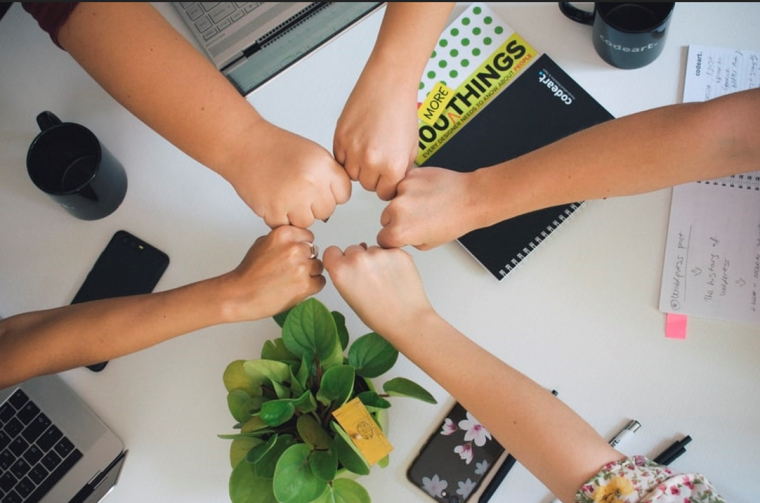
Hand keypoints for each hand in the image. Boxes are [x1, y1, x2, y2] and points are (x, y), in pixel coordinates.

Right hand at [219, 226, 325, 321]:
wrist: (241, 295)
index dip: (302, 247)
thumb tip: (298, 240)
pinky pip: (320, 282)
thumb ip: (283, 239)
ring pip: (319, 267)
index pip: (308, 236)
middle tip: (290, 270)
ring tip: (292, 280)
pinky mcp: (305, 285)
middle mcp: (294, 248)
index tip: (294, 255)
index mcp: (284, 234)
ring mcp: (301, 267)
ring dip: (310, 274)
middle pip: (314, 252)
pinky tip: (296, 288)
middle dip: (306, 260)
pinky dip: (312, 286)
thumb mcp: (262, 243)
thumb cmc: (249, 272)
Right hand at [227, 122, 351, 227]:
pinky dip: (279, 217)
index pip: (343, 195)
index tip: (321, 189)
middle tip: (299, 191)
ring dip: (297, 214)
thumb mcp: (314, 154)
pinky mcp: (274, 211)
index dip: (332, 193)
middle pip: (327, 211)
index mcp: (324, 166)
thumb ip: (329, 176)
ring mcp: (292, 198)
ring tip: (285, 195)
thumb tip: (337, 199)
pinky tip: (274, 199)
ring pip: (307, 222)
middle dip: (315, 205)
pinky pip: (286, 226)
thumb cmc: (277, 148)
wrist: (245, 145)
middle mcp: (310, 182)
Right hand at [323, 244, 432, 337]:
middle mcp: (357, 259)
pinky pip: (389, 250)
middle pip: (352, 249)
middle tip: (369, 278)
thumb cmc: (379, 315)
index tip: (344, 265)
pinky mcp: (397, 252)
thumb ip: (344, 275)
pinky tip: (396, 276)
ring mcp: (379, 253)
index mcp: (341, 271)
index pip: (331, 251)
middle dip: (358, 260)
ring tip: (385, 280)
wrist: (407, 319)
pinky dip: (392, 259)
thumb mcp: (349, 297)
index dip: (338, 259)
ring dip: (376, 259)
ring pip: (372, 249)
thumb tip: (348, 261)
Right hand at [333, 61, 417, 200]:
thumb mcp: (411, 147)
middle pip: (367, 185)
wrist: (388, 84)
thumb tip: (393, 184)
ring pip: (351, 174)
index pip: (385, 193)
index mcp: (393, 166)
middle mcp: (371, 161)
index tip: (386, 177)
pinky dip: (347, 155)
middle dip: (373, 175)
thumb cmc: (402, 110)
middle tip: (378, 158)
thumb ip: (401, 169)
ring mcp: (353, 150)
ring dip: (358, 166)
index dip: (386, 184)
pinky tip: (358, 141)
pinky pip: (340, 159)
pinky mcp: (339, 138)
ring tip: (368, 149)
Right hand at [377, 167, 479, 249]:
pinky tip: (426, 193)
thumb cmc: (455, 220)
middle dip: (397, 220)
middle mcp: (397, 209)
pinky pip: (403, 185)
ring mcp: (403, 190)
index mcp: (400, 231)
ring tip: (425, 205)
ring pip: (393, 200)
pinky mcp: (410, 175)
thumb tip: (398, 234)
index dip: (393, 239)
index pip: (382, 238)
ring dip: (404, 203)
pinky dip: (411, 189)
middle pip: (385, 218)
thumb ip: (407, 240)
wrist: (470, 198)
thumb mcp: (428, 244)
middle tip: (418, 219)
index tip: (400, 235)